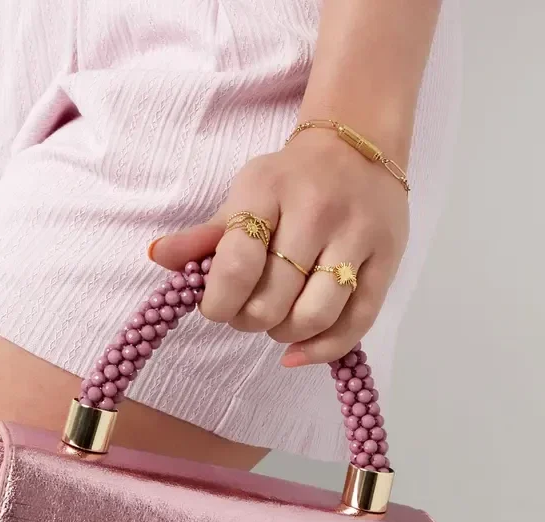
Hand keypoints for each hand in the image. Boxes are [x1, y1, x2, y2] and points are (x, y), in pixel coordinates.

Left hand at [148, 132, 408, 365]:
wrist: (358, 144)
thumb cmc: (290, 179)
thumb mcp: (245, 195)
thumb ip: (205, 234)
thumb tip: (159, 256)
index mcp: (269, 190)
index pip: (237, 265)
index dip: (219, 303)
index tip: (217, 307)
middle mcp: (317, 211)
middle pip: (273, 300)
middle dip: (250, 320)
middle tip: (249, 312)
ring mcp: (357, 235)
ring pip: (314, 316)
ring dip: (285, 335)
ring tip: (279, 323)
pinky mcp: (387, 260)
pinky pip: (356, 324)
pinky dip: (322, 350)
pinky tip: (299, 352)